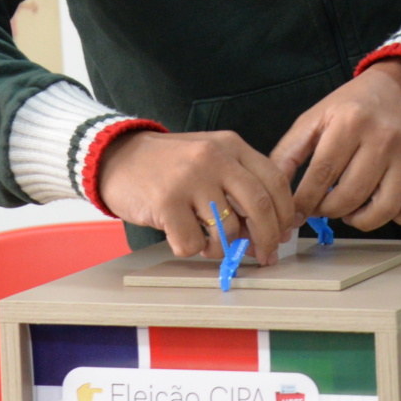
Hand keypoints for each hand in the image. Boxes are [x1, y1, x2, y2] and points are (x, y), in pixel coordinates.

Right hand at [96, 129, 298, 261]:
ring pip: (227, 230)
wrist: (116, 157)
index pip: (275, 181)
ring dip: (222, 247)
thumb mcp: (209, 158)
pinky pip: (194, 243)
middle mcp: (213, 158)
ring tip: (208, 241)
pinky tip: (181, 237)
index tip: (283, 233)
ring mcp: (190, 179)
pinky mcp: (166, 202)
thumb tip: (271, 230)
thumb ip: (239, 185)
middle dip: (267, 239)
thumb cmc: (167, 165)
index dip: (284, 213)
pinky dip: (191, 249)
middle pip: (260, 207)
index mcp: (230, 145)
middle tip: (263, 255)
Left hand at [270, 61, 400, 232]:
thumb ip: (289, 151)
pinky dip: (397, 217)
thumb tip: (273, 188)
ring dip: (360, 220)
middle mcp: (383, 139)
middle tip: (322, 206)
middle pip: (350, 196)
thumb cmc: (353, 105)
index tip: (297, 212)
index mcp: (350, 122)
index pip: (321, 175)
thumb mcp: (315, 117)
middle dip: (328, 210)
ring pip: (384, 210)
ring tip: (348, 210)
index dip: (304, 202)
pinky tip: (379, 206)